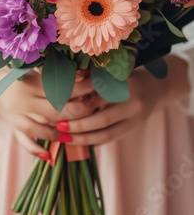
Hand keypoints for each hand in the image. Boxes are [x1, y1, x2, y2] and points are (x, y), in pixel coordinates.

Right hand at [0, 67, 105, 155]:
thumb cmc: (19, 76)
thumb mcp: (34, 70)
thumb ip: (55, 73)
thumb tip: (82, 75)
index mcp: (30, 82)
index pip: (61, 88)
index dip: (81, 89)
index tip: (96, 87)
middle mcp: (23, 100)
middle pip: (54, 111)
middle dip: (77, 112)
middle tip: (93, 108)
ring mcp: (17, 115)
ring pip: (40, 129)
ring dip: (60, 133)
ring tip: (76, 132)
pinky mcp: (13, 126)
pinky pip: (24, 141)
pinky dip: (35, 149)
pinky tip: (49, 156)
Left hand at [58, 55, 190, 145]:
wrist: (156, 87)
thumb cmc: (124, 75)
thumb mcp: (110, 71)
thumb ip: (92, 78)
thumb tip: (64, 83)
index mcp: (125, 84)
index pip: (98, 96)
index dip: (78, 102)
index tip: (58, 105)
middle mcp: (132, 103)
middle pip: (102, 118)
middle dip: (78, 125)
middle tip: (58, 126)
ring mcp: (135, 119)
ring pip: (107, 133)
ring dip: (83, 138)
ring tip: (63, 138)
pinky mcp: (133, 129)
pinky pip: (111, 138)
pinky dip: (93, 141)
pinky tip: (76, 142)